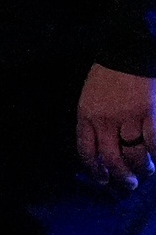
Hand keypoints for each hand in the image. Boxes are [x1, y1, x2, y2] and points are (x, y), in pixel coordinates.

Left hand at [76, 64, 155, 190]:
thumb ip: (94, 121)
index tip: (103, 180)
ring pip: (134, 155)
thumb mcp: (90, 98)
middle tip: (129, 184)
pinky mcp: (149, 113)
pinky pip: (154, 144)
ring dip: (141, 169)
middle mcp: (103, 119)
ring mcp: (127, 117)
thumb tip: (104, 148)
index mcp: (85, 115)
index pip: (86, 151)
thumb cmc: (108, 75)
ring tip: (146, 172)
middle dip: (121, 177)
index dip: (95, 170)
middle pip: (111, 159)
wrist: (127, 50)